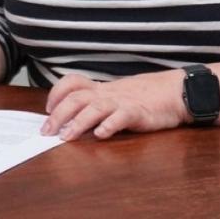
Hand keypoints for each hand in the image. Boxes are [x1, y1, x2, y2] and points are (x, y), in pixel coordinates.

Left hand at [40, 71, 184, 139]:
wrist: (172, 92)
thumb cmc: (142, 97)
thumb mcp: (115, 97)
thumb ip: (96, 105)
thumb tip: (71, 120)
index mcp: (100, 89)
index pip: (73, 82)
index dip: (57, 93)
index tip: (47, 108)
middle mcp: (107, 94)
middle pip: (77, 97)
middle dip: (58, 114)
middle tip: (47, 131)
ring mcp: (122, 102)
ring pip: (95, 108)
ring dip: (78, 122)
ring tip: (67, 136)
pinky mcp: (137, 113)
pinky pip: (121, 117)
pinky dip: (109, 125)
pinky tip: (101, 135)